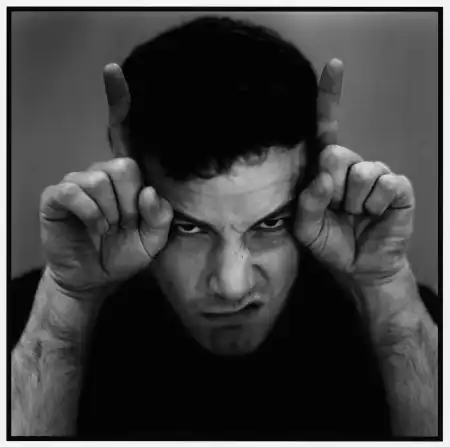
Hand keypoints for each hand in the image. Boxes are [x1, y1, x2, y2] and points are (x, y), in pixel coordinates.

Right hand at [40, 64, 172, 298]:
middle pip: (123, 166)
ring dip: (109, 214)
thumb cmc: (123, 254)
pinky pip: (74, 192)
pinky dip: (89, 214)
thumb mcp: (154, 241)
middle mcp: (103, 174)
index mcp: (128, 180)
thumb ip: (161, 218)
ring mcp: (78, 183)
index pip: (124, 136)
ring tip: (107, 229)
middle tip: (124, 224)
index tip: (113, 71)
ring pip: (100, 180)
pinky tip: (93, 227)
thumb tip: (150, 192)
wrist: (94, 277)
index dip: (119, 100)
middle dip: (129, 203)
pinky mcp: (58, 196)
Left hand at [294, 59, 414, 285]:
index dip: (329, 98)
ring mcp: (376, 175)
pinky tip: (374, 216)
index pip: (327, 129)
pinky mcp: (397, 188)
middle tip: (337, 208)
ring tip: (356, 215)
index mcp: (326, 170)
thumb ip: (307, 201)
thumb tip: (323, 176)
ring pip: (361, 172)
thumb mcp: (306, 226)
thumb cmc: (330, 242)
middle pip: (335, 153)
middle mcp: (351, 166)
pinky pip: (386, 185)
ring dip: (354, 203)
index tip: (334, 66)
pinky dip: (376, 206)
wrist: (358, 266)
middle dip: (332, 187)